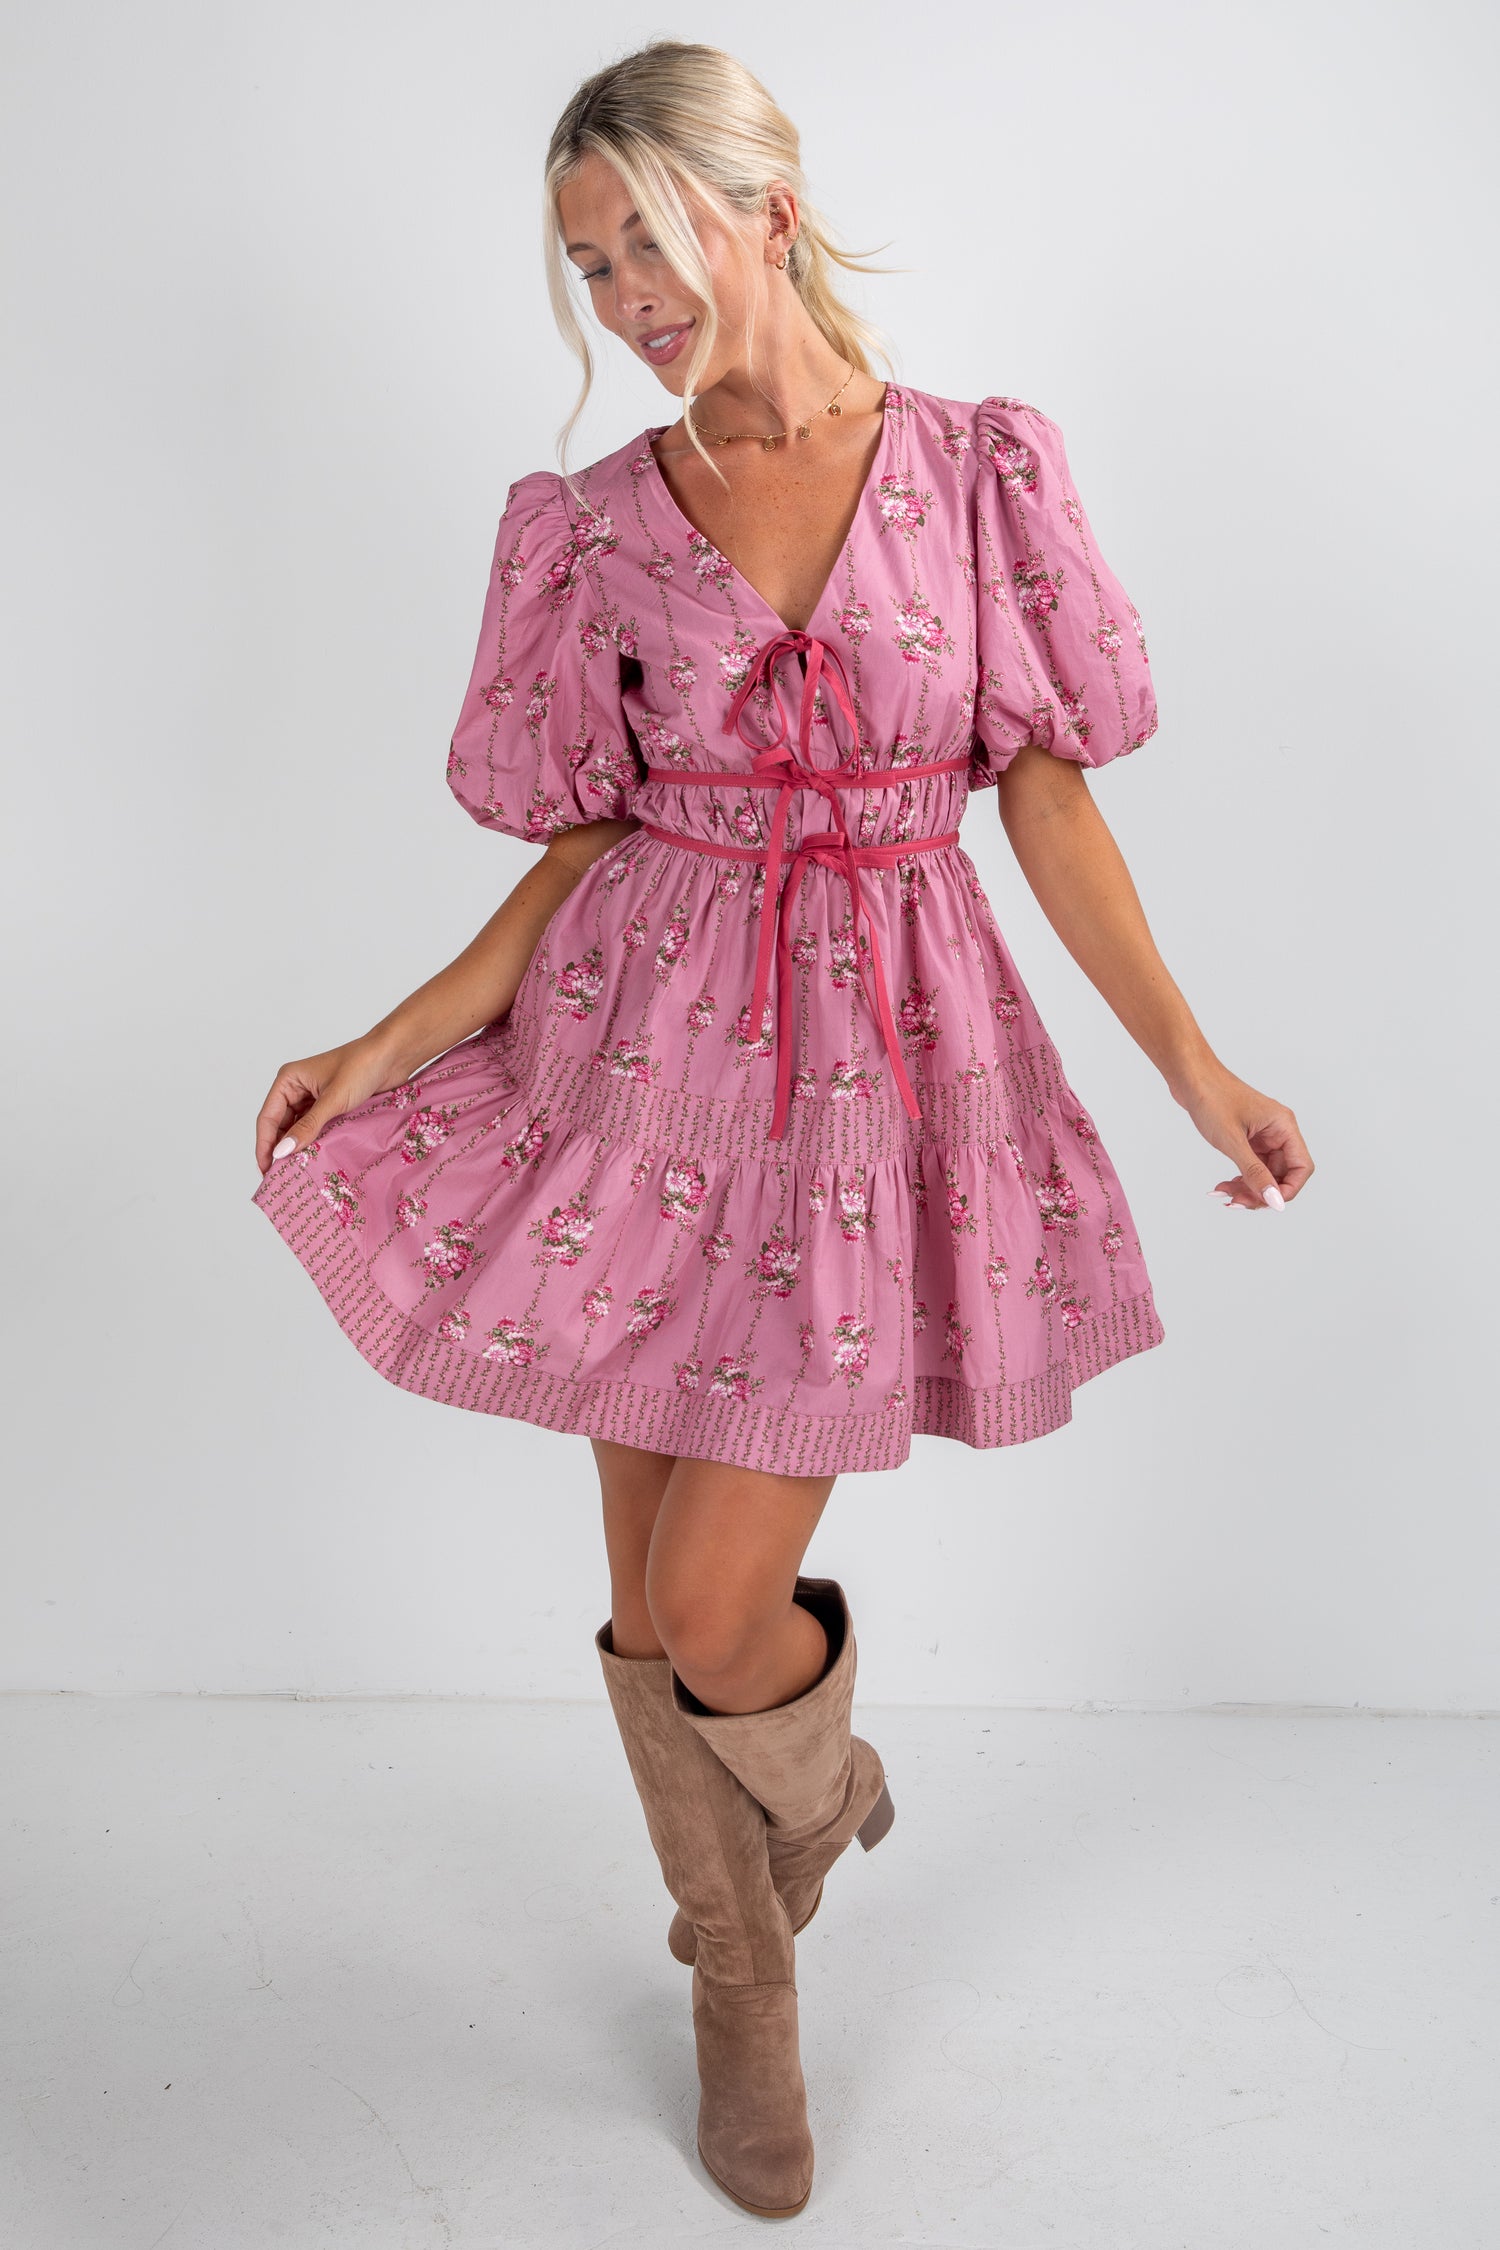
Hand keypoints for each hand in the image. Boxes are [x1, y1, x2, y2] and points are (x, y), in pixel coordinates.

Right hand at [254, 1034, 410, 1174]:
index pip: (268, 1118)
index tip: (266, 1170)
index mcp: (289, 1080)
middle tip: (282, 1178)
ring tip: (297, 1173)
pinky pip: (315, 1128)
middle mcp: (297, 1089)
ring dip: (298, 1148)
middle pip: (280, 1126)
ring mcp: (314, 1098)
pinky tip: (314, 1159)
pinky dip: (313, 1142)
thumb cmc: (362, 1066)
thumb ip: (308, 1127)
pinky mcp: (330, 1106)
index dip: (265, 1145)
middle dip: (280, 1150)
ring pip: (298, 1129)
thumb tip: (282, 1152)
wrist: (393, 1056)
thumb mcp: (333, 1100)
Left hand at [1175, 1064, 1313, 1211]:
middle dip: (1261, 1192)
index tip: (1265, 1202)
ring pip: (1265, 1174)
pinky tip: (1222, 1186)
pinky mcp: (1247, 1138)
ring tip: (1223, 1193)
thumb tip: (1274, 1201)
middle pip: (1282, 1175)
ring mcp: (1263, 1136)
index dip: (1287, 1190)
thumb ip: (1255, 1173)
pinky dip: (1239, 1179)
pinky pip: (1251, 1167)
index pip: (1301, 1167)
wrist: (1190, 1077)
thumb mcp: (1233, 1141)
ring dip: (1247, 1188)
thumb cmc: (1212, 1098)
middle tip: (1236, 1202)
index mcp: (1283, 1126)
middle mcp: (1278, 1131)